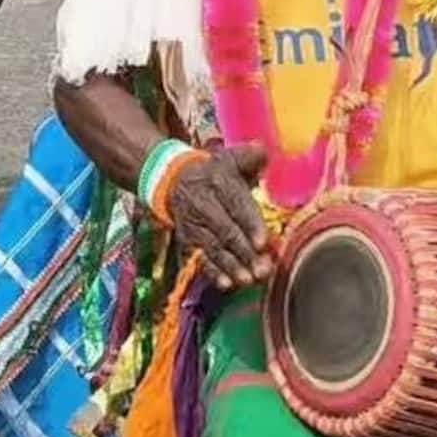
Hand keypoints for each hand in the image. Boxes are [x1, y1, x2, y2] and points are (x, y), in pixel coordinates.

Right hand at [166, 143, 274, 290]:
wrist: (171, 179)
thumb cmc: (212, 172)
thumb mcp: (229, 158)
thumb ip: (250, 156)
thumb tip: (264, 151)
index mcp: (219, 183)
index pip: (237, 205)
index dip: (250, 224)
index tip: (263, 242)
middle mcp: (204, 205)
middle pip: (226, 231)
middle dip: (245, 253)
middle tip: (263, 269)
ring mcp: (195, 225)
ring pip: (214, 248)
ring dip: (232, 267)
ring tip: (247, 281)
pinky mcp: (188, 240)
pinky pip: (200, 258)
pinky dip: (212, 272)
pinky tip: (225, 285)